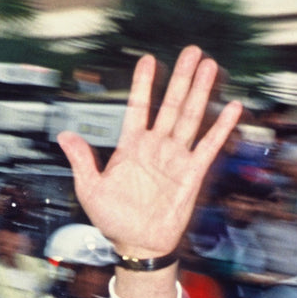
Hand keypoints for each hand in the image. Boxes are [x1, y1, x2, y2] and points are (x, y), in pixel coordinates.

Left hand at [57, 46, 241, 262]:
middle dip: (181, 78)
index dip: (143, 84)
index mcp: (130, 148)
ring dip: (200, 92)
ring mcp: (175, 157)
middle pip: (171, 105)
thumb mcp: (91, 190)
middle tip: (192, 52)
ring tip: (209, 66)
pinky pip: (209, 145)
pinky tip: (231, 107)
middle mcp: (155, 147)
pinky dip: (221, 127)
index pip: (138, 108)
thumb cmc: (113, 220)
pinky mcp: (192, 172)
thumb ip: (82, 161)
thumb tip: (65, 136)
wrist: (138, 245)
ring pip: (191, 117)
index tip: (148, 60)